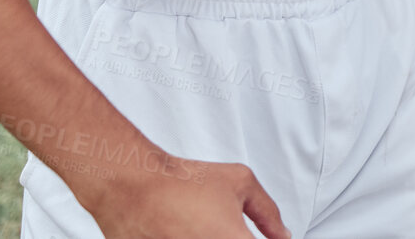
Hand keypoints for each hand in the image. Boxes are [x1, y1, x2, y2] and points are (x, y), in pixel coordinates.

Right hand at [74, 152, 288, 238]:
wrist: (132, 187)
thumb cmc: (184, 182)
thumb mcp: (240, 182)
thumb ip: (268, 213)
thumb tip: (282, 235)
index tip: (256, 236)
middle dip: (234, 238)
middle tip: (221, 229)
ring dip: (211, 238)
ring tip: (199, 226)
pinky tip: (183, 230)